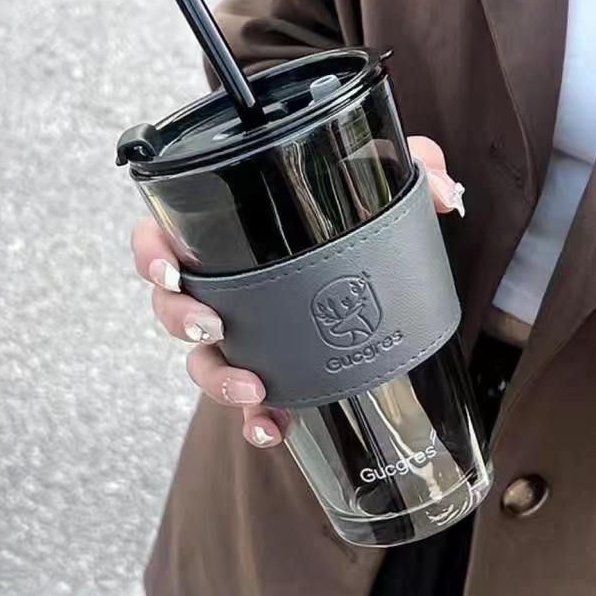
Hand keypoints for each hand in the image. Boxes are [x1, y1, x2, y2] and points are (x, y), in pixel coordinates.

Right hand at [130, 135, 464, 447]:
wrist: (382, 274)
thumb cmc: (363, 217)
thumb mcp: (386, 181)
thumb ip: (414, 165)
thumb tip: (444, 193)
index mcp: (234, 235)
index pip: (167, 235)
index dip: (151, 252)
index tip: (167, 267)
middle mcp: (229, 285)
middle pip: (173, 306)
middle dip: (180, 320)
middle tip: (212, 325)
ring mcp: (248, 331)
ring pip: (203, 361)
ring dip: (217, 378)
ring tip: (253, 389)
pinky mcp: (274, 368)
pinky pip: (249, 402)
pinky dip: (255, 420)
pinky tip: (273, 430)